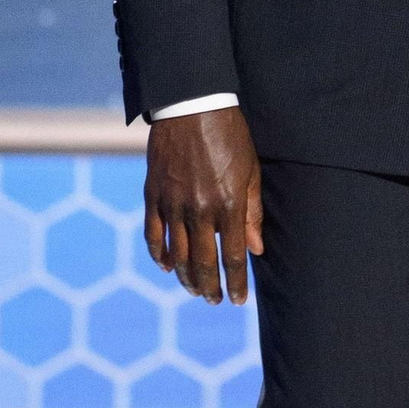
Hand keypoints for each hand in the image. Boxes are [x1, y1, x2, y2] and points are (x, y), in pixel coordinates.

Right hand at [144, 106, 263, 304]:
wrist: (191, 106)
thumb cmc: (230, 136)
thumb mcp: (251, 171)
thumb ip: (251, 213)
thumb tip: (255, 249)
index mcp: (228, 205)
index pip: (233, 257)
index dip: (235, 283)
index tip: (237, 300)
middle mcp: (199, 210)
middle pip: (202, 262)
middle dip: (210, 287)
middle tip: (214, 301)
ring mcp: (172, 204)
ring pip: (176, 254)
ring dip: (185, 277)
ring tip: (194, 289)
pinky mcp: (153, 195)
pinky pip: (153, 234)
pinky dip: (158, 254)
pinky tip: (166, 266)